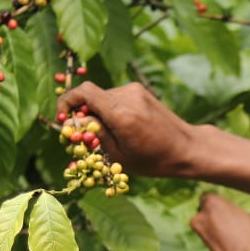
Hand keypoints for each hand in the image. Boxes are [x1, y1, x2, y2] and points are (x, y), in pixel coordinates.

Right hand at [56, 82, 199, 177]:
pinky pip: (116, 97)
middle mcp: (128, 96)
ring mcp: (136, 91)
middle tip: (86, 134)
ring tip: (112, 134)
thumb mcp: (118, 156)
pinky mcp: (141, 90)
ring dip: (100, 112)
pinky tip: (124, 127)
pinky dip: (112, 109)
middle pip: (92, 96)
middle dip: (84, 113)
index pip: (84, 93)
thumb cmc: (153, 160)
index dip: (67, 101)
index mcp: (121, 114)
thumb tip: (75, 120)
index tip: (63, 116)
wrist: (186, 148)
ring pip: (104, 97)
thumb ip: (95, 134)